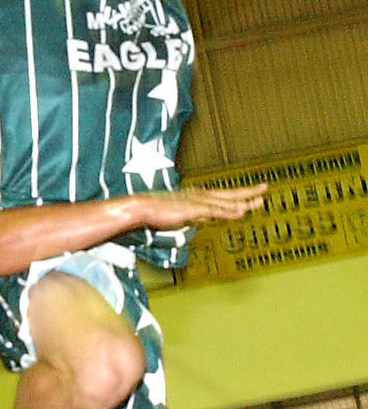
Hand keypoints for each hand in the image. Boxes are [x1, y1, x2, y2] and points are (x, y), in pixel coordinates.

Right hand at [139, 181, 266, 228]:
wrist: (143, 207)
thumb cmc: (158, 211)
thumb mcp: (183, 214)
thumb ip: (197, 216)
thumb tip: (207, 219)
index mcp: (199, 196)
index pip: (224, 195)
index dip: (240, 194)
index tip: (252, 193)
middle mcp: (201, 196)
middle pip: (230, 194)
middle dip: (249, 192)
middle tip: (265, 188)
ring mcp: (198, 201)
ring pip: (226, 201)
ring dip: (244, 201)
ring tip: (259, 201)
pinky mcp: (193, 208)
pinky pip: (216, 211)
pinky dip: (230, 211)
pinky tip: (241, 212)